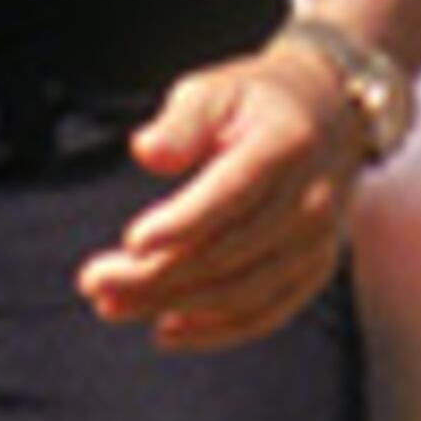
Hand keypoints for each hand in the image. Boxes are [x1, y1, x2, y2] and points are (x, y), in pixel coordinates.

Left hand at [73, 40, 371, 353]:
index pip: (232, 193)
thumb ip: (180, 123)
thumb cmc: (252, 102)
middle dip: (155, 274)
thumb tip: (146, 152)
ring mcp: (317, 240)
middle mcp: (311, 199)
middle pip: (229, 252)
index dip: (183, 223)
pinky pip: (265, 312)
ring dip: (173, 305)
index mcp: (284, 145)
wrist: (328, 118)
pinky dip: (215, 329)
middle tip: (92, 281)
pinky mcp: (314, 268)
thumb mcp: (213, 91)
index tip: (130, 242)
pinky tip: (165, 330)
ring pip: (242, 291)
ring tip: (111, 305)